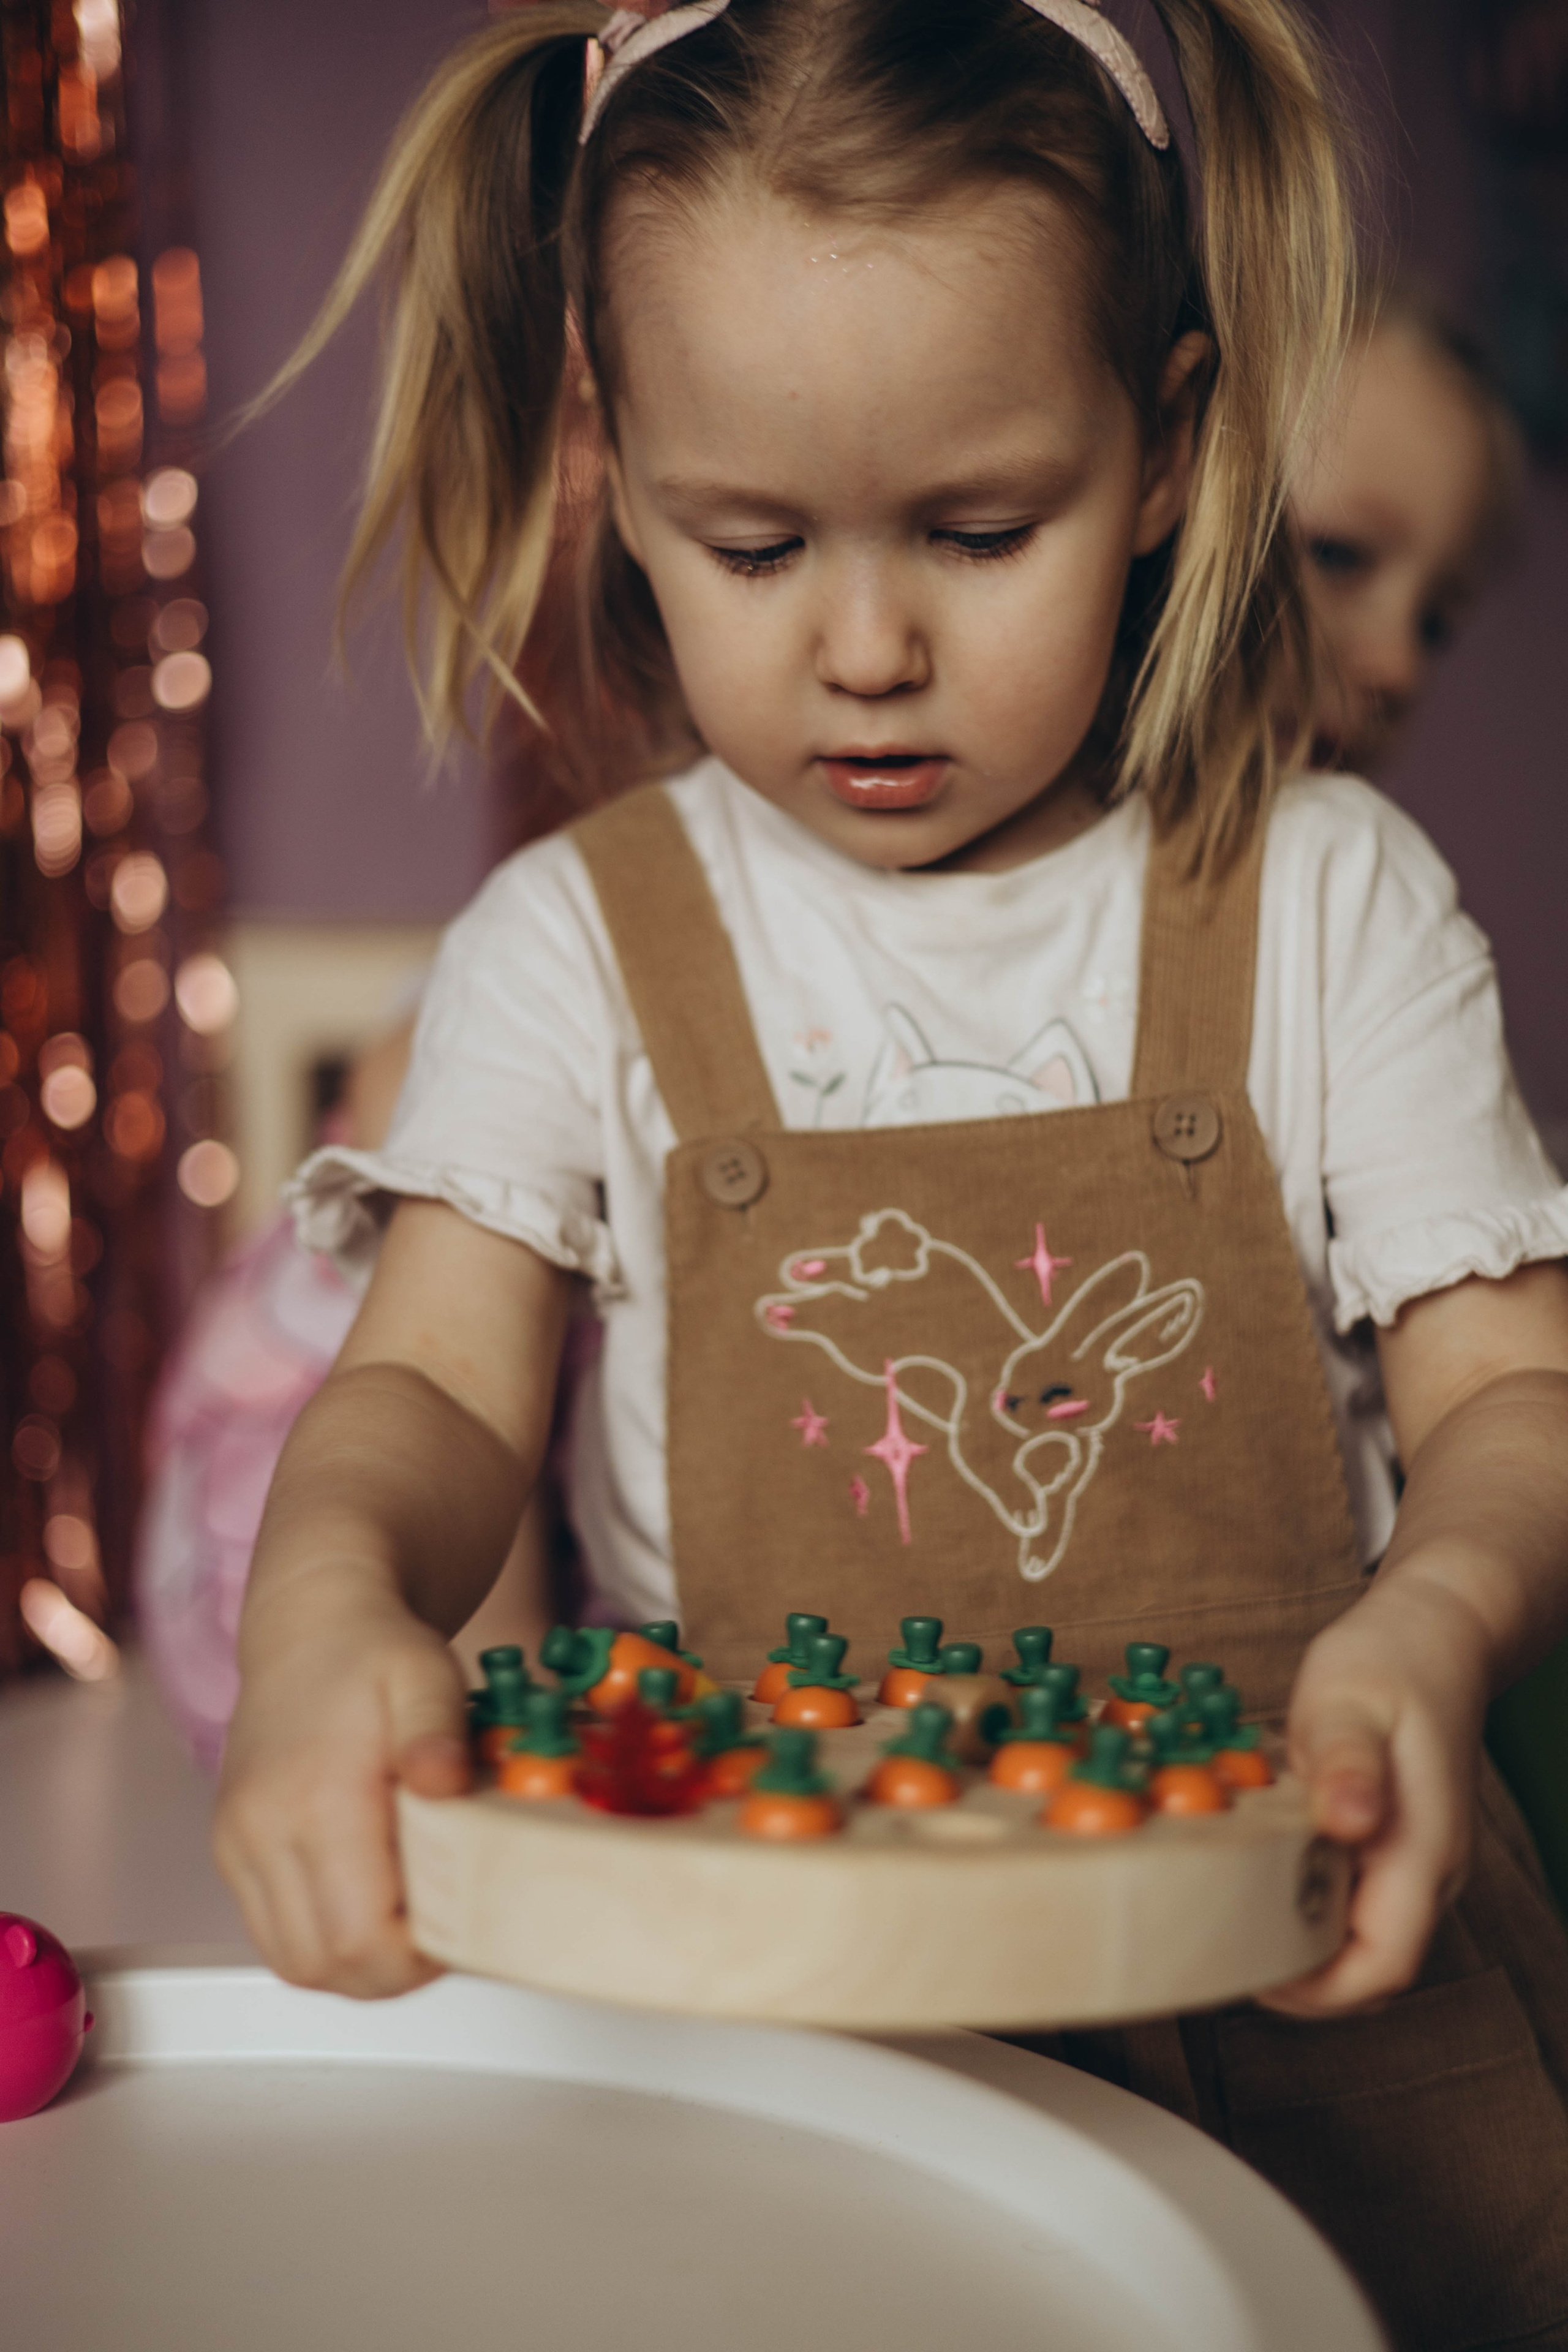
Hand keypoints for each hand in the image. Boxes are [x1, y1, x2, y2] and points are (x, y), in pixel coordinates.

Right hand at [214, 1580, 470, 1997]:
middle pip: (327, 1965)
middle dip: (396, 1970)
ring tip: (413, 1920)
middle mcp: (262, 1829)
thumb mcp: (427, 1674)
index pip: (360, 1936)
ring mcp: (239, 1845)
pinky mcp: (231, 1851)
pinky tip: (372, 1904)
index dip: (418, 1956)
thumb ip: (436, 1731)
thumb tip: (443, 1782)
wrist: (308, 1625)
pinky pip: (275, 1934)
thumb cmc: (374, 1650)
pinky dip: (325, 1941)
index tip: (463, 1927)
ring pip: (296, 1962)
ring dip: (359, 1964)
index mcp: (315, 1796)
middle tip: (448, 1930)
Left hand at [1258, 1573, 1488, 2015]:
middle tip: (1221, 1950)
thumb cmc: (1390, 1661)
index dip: (1318, 1990)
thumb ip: (1347, 1763)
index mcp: (1422, 1849)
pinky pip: (1356, 1903)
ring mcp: (1416, 1861)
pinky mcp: (1397, 1845)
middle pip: (1370, 1967)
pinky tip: (1259, 1877)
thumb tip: (1346, 1823)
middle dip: (1301, 1979)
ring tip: (1229, 1920)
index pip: (1382, 1964)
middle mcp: (1428, 1870)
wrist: (1435, 1634)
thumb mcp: (1350, 1701)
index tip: (1250, 1974)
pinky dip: (1309, 1907)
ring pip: (1363, 1940)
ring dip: (1303, 1947)